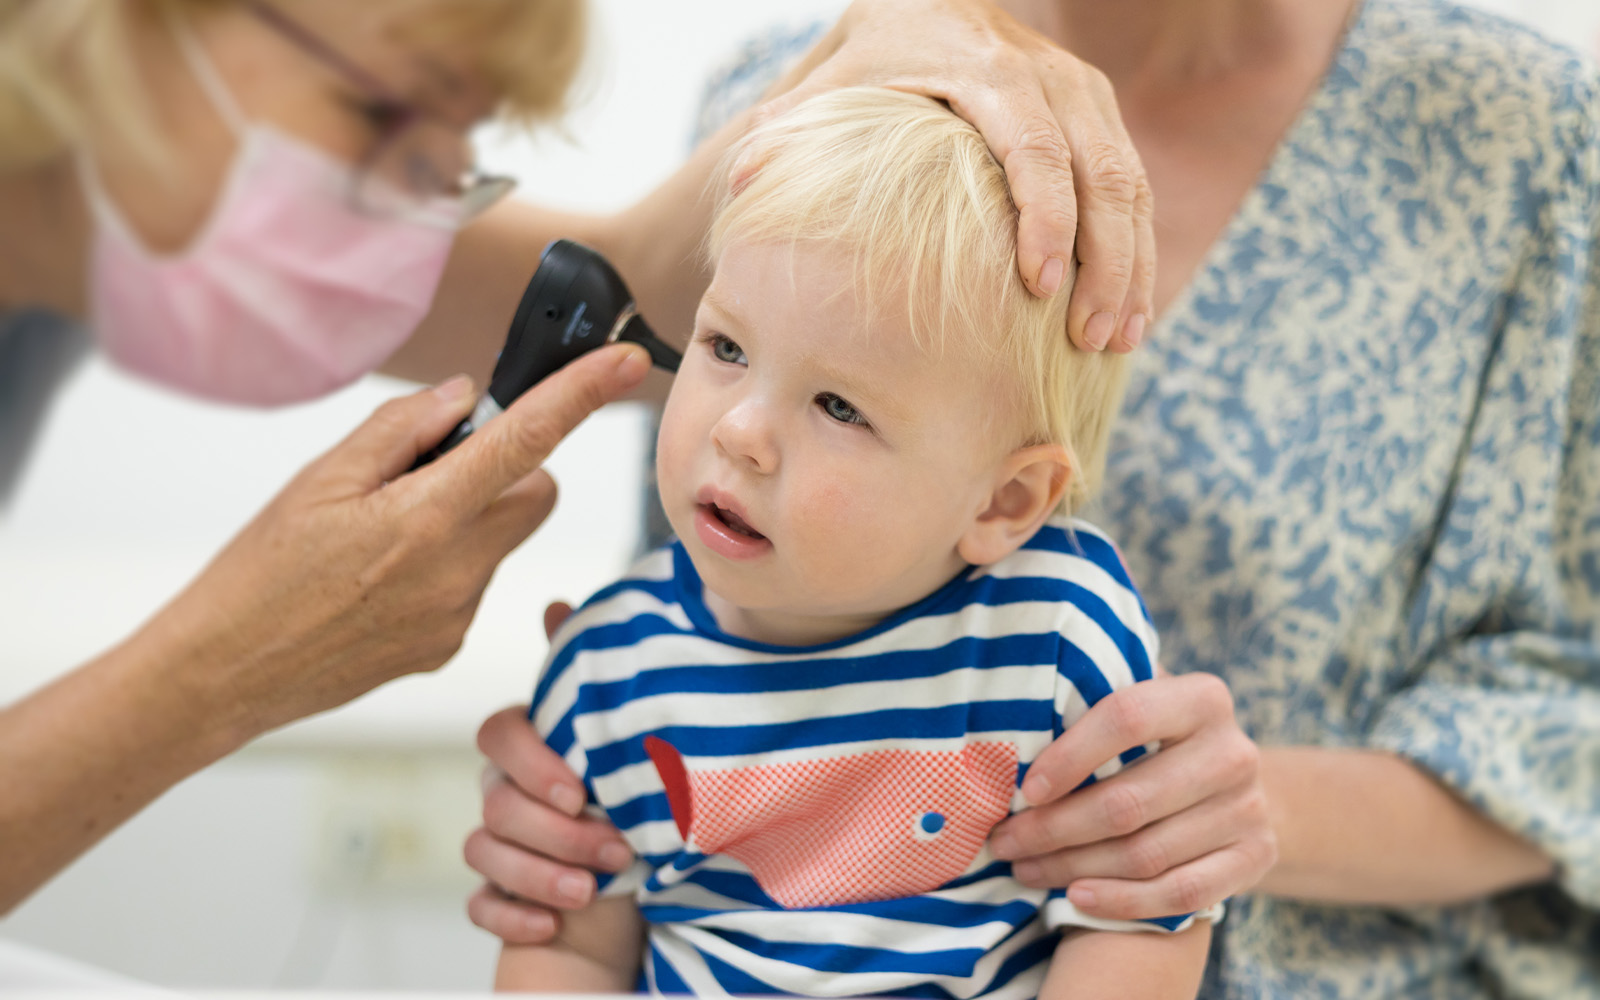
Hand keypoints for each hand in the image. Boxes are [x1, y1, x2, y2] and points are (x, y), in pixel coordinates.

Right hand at [145, 343, 649, 739]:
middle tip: (429, 473)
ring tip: (382, 539)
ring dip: (466, 521)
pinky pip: (473, 583)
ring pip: (501, 539)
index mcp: (427, 515)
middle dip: (507, 471)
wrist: (225, 672)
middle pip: (536, 493)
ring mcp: (458, 614)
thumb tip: (466, 398)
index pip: (529, 440)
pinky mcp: (448, 647)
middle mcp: (459, 568)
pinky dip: (445, 567)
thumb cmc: (260, 570)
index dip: (583, 394)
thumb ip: (402, 429)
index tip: (627, 362)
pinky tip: (379, 582)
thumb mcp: (319, 478)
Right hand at [465, 603, 635, 943]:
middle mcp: (504, 791)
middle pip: (497, 802)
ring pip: (483, 852)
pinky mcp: (500, 894)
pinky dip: (512, 915)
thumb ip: (586, 679)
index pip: (499, 734)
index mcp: (529, 746)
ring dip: (538, 875)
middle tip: (616, 849)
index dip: (532, 763)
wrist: (645, 872)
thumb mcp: (619, 734)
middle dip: (557, 832)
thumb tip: (556, 605)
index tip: (580, 791)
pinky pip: (479, 905)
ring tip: (590, 890)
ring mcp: (498, 844)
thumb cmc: (629, 791)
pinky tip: (550, 923)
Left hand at [753, 0, 1153, 350]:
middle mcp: (1045, 73)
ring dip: (1129, 265)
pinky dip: (1136, 253)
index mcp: (983, 66)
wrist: (921, 11)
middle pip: (1099, 169)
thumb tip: (742, 180)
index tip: (1040, 285)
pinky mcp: (1097, 117)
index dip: (1043, 215)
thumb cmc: (867, 67)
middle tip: (1091, 337)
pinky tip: (1130, 316)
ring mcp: (1080, 93)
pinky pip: (1134, 188)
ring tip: (1117, 340)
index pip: (1031, 142)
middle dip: (1104, 258)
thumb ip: (789, 132)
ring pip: (1128, 183)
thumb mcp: (830, 88)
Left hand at [989, 672, 1276, 918]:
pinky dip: (1122, 900)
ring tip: (1025, 869)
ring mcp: (1249, 809)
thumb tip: (1015, 719)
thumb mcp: (1141, 704)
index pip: (1127, 718)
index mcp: (1202, 698)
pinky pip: (1180, 893)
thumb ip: (1093, 699)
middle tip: (1006, 840)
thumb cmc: (1161, 741)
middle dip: (1054, 827)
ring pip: (1146, 853)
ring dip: (1074, 867)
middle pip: (1129, 801)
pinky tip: (1076, 896)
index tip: (1025, 789)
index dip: (1069, 755)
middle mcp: (1233, 752)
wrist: (1237, 787)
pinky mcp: (1255, 859)